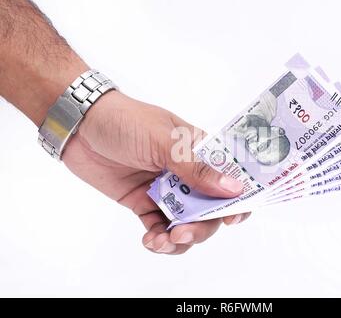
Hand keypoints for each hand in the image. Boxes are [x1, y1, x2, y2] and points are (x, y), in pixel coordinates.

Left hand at [62, 91, 250, 254]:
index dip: (238, 199)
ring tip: (164, 241)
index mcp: (200, 152)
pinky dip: (160, 240)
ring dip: (181, 238)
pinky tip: (151, 241)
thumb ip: (196, 169)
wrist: (80, 127)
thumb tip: (234, 188)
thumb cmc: (126, 121)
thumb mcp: (164, 141)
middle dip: (202, 226)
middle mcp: (188, 173)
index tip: (233, 217)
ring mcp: (166, 190)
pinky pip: (160, 228)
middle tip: (184, 233)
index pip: (230, 177)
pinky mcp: (144, 203)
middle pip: (210, 208)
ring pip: (187, 223)